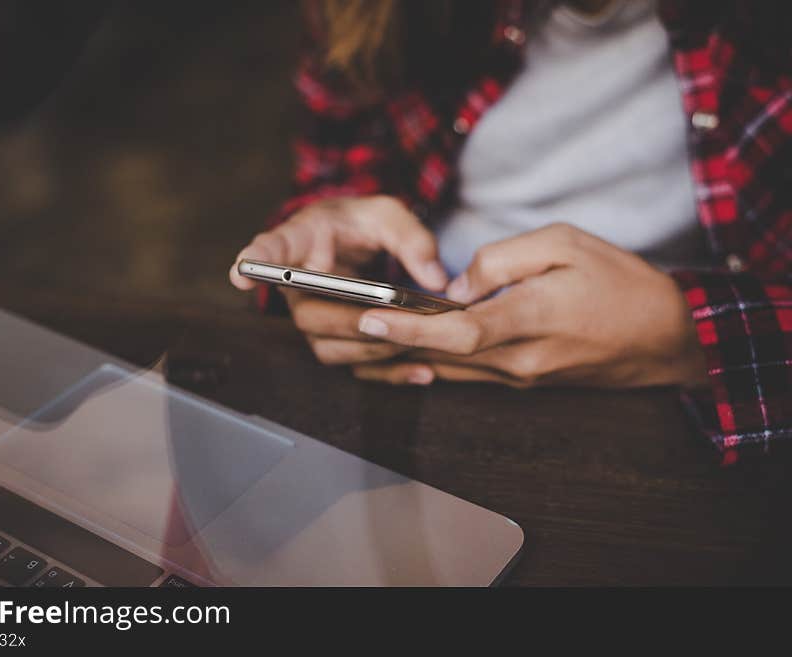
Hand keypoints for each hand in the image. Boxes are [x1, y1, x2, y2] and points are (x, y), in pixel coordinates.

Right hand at [229, 196, 446, 376]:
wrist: (354, 242)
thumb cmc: (359, 223)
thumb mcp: (386, 213)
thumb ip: (410, 238)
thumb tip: (435, 279)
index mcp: (299, 243)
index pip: (270, 252)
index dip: (255, 264)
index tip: (241, 274)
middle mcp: (298, 288)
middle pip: (308, 315)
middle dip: (346, 321)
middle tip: (382, 317)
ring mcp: (314, 319)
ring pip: (330, 348)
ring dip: (372, 349)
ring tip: (414, 342)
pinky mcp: (336, 341)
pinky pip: (355, 366)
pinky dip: (389, 373)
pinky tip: (422, 370)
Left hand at [352, 223, 708, 388]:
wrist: (667, 340)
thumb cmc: (622, 284)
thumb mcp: (567, 244)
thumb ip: (503, 258)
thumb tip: (457, 282)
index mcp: (529, 318)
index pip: (455, 330)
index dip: (407, 326)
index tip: (368, 317)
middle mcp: (518, 359)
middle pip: (439, 355)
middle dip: (387, 343)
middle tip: (341, 327)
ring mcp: (520, 376)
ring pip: (448, 369)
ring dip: (402, 356)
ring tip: (358, 339)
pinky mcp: (523, 381)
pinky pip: (467, 374)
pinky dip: (432, 362)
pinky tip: (404, 353)